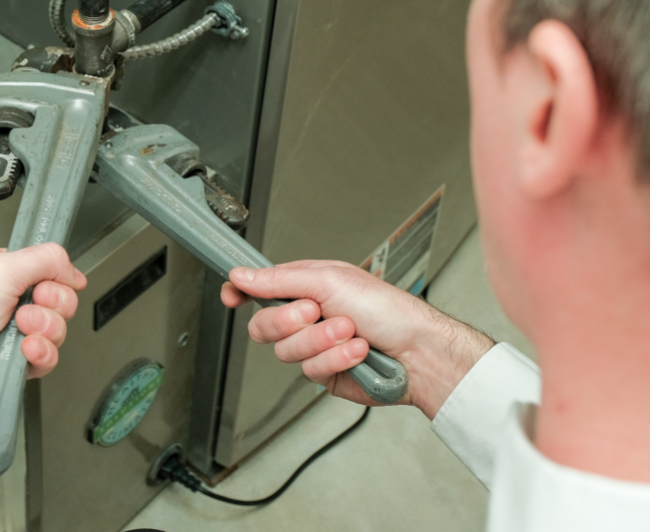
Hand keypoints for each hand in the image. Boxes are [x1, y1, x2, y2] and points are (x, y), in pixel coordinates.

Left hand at [0, 243, 86, 422]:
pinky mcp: (12, 362)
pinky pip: (46, 356)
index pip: (44, 267)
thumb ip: (43, 258)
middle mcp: (2, 300)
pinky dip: (40, 354)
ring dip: (44, 329)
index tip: (46, 283)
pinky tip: (25, 351)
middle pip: (55, 298)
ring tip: (20, 331)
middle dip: (49, 304)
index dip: (54, 276)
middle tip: (26, 309)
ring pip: (54, 328)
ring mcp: (8, 333)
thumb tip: (71, 266)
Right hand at [221, 260, 492, 418]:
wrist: (417, 351)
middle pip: (263, 325)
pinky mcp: (325, 373)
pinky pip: (310, 372)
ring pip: (286, 352)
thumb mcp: (329, 279)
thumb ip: (279, 279)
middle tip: (314, 312)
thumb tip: (241, 275)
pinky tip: (357, 352)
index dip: (242, 292)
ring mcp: (315, 347)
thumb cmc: (387, 309)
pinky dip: (336, 359)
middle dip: (289, 321)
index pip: (261, 288)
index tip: (231, 295)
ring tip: (350, 332)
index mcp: (307, 286)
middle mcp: (308, 317)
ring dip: (321, 341)